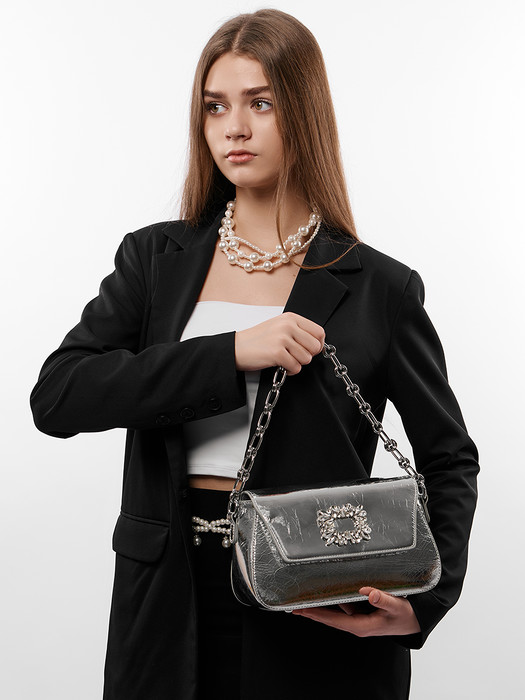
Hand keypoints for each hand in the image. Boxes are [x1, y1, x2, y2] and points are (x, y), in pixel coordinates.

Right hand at [235, 312, 324, 374]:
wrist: (236, 348)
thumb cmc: (257, 340)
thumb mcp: (279, 326)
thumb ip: (297, 331)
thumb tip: (317, 342)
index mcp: (290, 318)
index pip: (319, 332)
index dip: (317, 344)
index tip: (310, 350)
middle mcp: (288, 326)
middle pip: (315, 346)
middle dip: (308, 355)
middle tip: (295, 356)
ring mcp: (282, 339)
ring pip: (306, 358)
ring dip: (297, 363)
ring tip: (285, 360)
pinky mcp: (277, 353)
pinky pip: (296, 367)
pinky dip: (290, 370)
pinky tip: (281, 365)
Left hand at [292, 587, 420, 636]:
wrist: (416, 621)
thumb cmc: (407, 615)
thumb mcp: (397, 606)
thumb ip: (383, 599)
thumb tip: (367, 593)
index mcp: (362, 626)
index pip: (334, 620)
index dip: (317, 614)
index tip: (302, 610)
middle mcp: (357, 624)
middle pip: (330, 618)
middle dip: (312, 612)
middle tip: (293, 606)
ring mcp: (359, 619)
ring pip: (335, 613)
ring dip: (320, 606)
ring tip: (304, 599)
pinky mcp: (362, 614)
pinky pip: (343, 608)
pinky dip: (332, 602)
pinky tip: (325, 594)